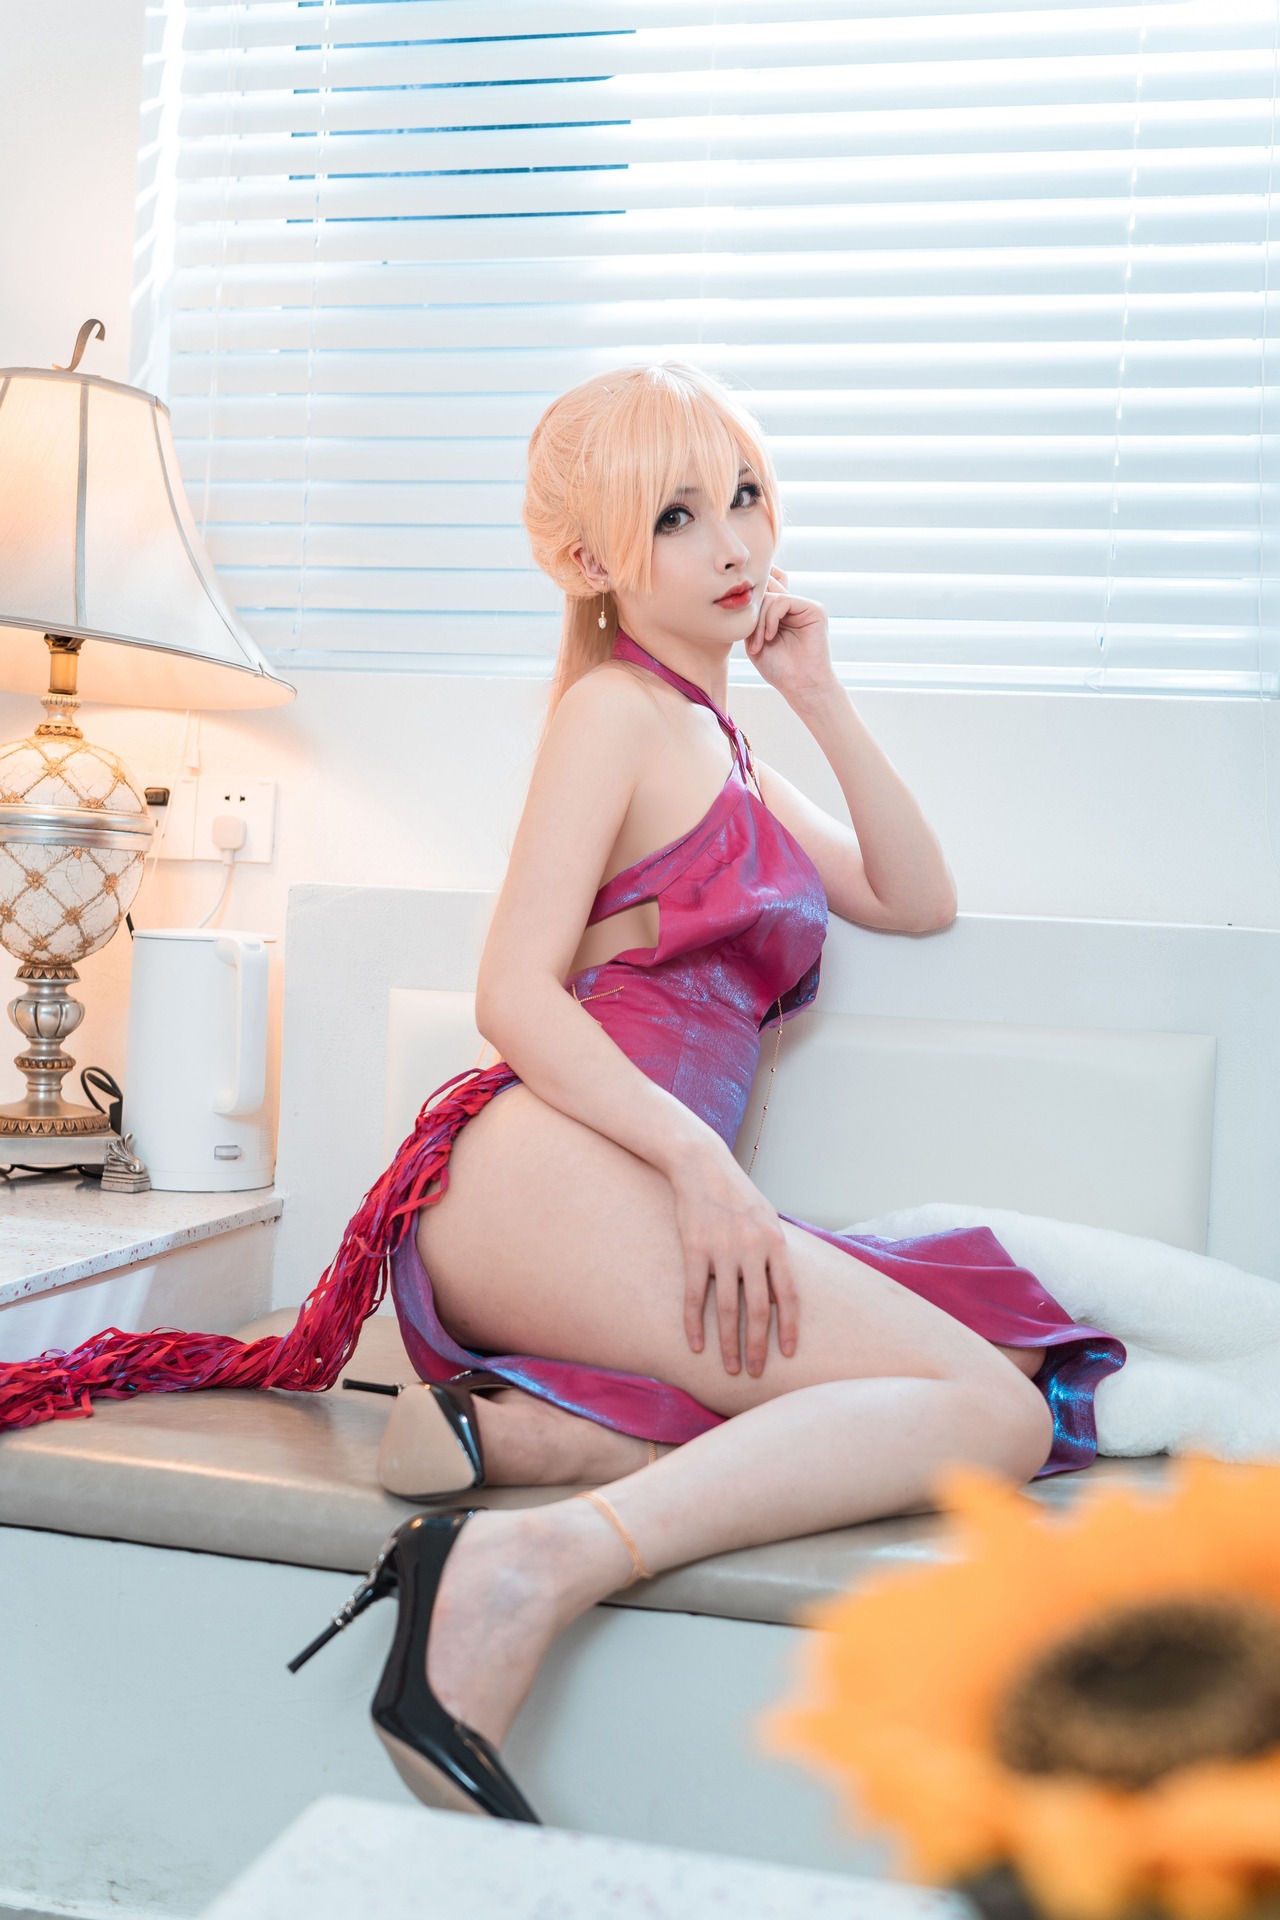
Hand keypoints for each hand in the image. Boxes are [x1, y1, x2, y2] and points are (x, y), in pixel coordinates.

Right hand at [667, 1141, 798, 1376]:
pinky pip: (696, 1295)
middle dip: (757, 1346)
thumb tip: (779, 1294)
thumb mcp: (766, 1219)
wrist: (702, 1166)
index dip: (789, 1327)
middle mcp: (752, 1249)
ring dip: (728, 1343)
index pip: (788, 1295)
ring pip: (728, 1309)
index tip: (789, 1353)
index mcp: (774, 1243)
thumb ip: (774, 1255)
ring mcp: (723, 1250)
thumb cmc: (736, 1195)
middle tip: (755, 1372)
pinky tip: (696, 1344)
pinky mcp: (694, 1249)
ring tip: (729, 1368)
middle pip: (758, 1310)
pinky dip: (695, 1323)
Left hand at [744, 565, 837, 704]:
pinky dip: (771, 618)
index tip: (742, 625)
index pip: (763, 591)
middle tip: (751, 641)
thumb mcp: (754, 639)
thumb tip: (745, 592)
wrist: (800, 686)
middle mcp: (793, 607)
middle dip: (752, 615)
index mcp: (780, 614)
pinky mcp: (815, 609)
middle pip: (765, 590)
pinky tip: (770, 637)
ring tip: (759, 644)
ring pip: (771, 597)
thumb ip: (751, 617)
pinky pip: (783, 601)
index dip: (749, 600)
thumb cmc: (778, 669)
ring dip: (759, 622)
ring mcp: (804, 607)